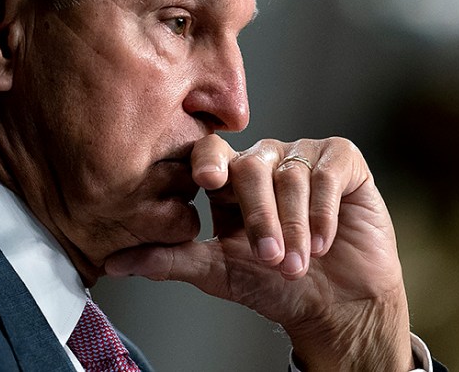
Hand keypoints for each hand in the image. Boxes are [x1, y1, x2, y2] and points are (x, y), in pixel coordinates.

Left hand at [105, 134, 413, 370]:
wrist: (337, 305)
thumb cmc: (277, 286)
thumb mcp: (218, 272)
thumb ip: (169, 260)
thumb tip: (115, 262)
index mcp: (231, 180)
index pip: (210, 153)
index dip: (207, 161)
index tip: (206, 180)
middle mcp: (266, 161)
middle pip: (251, 167)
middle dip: (261, 217)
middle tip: (270, 258)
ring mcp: (304, 157)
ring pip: (291, 174)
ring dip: (295, 226)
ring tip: (299, 263)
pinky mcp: (342, 162)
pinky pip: (327, 171)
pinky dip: (324, 212)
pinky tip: (325, 242)